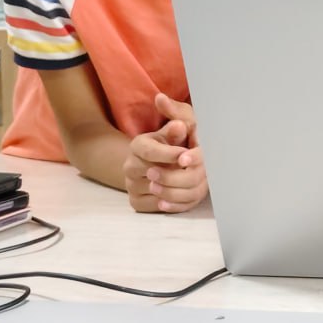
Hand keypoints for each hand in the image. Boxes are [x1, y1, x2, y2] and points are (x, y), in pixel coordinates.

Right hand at [121, 94, 207, 213]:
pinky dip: (171, 202)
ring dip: (176, 188)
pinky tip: (183, 193)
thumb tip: (173, 115)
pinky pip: (154, 206)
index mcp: (138, 144)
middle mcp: (129, 165)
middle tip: (193, 171)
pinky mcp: (136, 202)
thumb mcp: (177, 128)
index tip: (186, 155)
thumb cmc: (173, 141)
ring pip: (154, 190)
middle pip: (151, 172)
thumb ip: (176, 122)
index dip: (168, 153)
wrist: (158, 163)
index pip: (148, 150)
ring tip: (191, 181)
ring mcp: (131, 185)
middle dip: (175, 172)